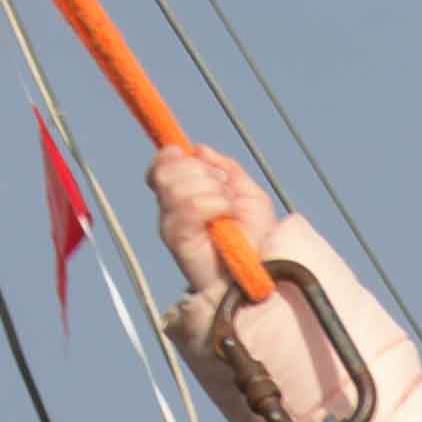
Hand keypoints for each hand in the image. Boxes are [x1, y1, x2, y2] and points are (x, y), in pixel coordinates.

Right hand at [146, 139, 266, 279]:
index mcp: (184, 196)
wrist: (260, 272)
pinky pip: (190, 204)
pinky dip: (216, 205)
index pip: (162, 164)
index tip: (205, 166)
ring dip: (213, 192)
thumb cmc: (256, 239)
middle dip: (204, 174)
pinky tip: (226, 218)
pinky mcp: (177, 238)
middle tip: (226, 195)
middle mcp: (171, 209)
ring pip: (180, 184)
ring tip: (228, 211)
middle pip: (169, 168)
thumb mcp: (247, 193)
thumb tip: (200, 149)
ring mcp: (172, 224)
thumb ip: (224, 169)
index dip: (176, 156)